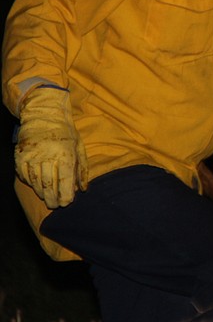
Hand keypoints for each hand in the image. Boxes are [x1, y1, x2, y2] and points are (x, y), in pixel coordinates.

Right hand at [14, 86, 88, 208]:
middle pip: (49, 184)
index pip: (64, 179)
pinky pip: (24, 175)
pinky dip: (30, 183)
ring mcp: (31, 156)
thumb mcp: (79, 148)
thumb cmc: (66, 133)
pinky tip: (36, 186)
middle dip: (53, 198)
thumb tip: (83, 189)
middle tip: (56, 206)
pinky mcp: (20, 156)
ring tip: (48, 198)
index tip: (68, 202)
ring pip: (35, 181)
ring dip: (42, 192)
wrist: (44, 115)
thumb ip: (82, 169)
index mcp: (65, 153)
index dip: (66, 194)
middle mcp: (47, 155)